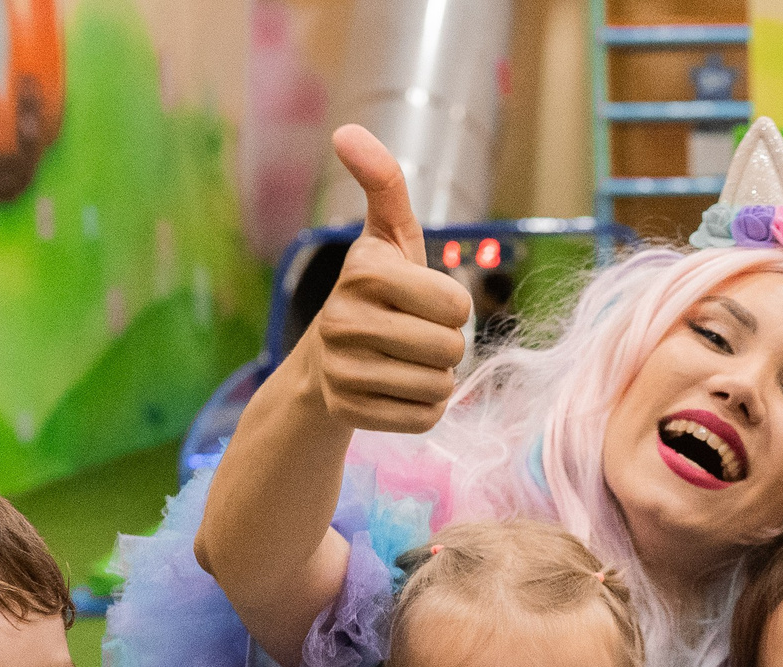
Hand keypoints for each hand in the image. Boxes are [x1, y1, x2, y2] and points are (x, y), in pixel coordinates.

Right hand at [297, 126, 472, 434]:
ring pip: (439, 387)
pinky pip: (423, 419)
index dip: (452, 306)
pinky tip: (396, 390)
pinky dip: (423, 408)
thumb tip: (346, 131)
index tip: (424, 302)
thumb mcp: (387, 236)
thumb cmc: (378, 292)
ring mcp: (342, 371)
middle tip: (417, 336)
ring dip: (436, 377)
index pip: (457, 305)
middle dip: (448, 346)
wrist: (326, 360)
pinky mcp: (347, 412)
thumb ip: (383, 184)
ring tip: (406, 362)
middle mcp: (345, 321)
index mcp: (365, 272)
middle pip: (451, 349)